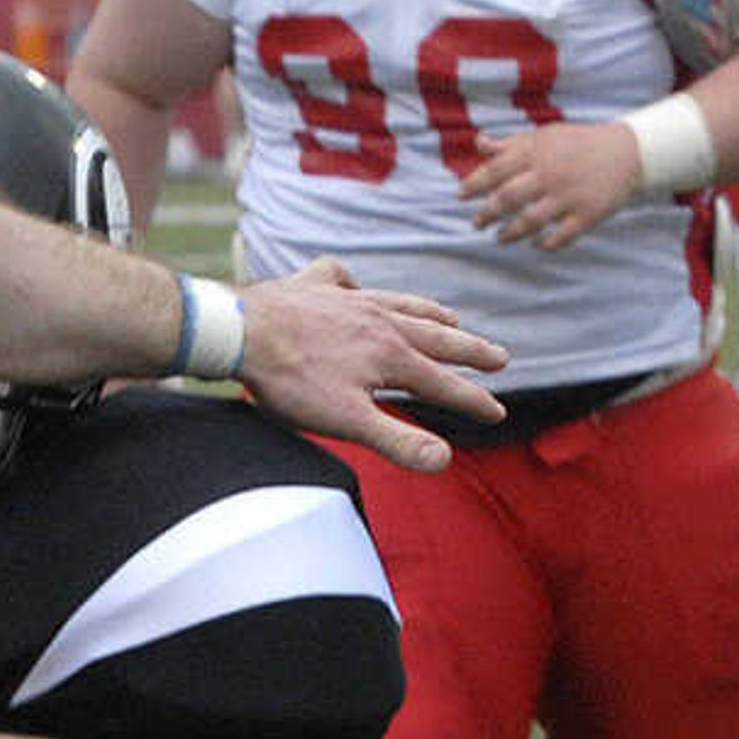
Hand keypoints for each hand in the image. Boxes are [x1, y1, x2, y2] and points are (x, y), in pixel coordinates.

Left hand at [227, 259, 506, 471]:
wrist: (238, 332)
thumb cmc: (290, 381)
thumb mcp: (347, 422)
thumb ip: (397, 440)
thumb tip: (444, 460)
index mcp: (391, 356)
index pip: (442, 383)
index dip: (472, 400)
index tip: (498, 413)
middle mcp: (378, 321)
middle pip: (434, 336)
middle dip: (468, 350)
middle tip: (499, 357)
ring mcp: (346, 300)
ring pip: (399, 304)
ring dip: (428, 312)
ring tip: (450, 316)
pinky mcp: (311, 287)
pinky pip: (339, 278)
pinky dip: (352, 283)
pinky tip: (354, 286)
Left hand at [459, 119, 647, 248]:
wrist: (628, 151)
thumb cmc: (577, 144)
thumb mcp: (544, 137)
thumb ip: (510, 144)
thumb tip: (478, 143)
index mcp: (538, 152)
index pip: (496, 170)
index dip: (474, 184)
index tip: (460, 196)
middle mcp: (551, 174)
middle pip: (508, 198)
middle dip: (487, 214)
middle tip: (476, 223)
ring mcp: (570, 195)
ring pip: (531, 221)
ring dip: (510, 233)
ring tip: (499, 238)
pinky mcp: (589, 214)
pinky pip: (562, 237)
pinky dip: (545, 244)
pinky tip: (536, 244)